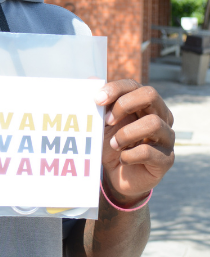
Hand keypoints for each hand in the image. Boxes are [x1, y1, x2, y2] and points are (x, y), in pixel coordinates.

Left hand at [96, 80, 175, 205]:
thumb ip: (98, 103)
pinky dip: (129, 155)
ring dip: (125, 134)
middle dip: (124, 105)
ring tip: (113, 144)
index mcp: (144, 104)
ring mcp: (166, 137)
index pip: (134, 85)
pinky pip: (149, 152)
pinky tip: (123, 158)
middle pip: (150, 94)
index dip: (115, 89)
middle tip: (107, 121)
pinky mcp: (166, 159)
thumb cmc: (111, 144)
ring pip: (153, 123)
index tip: (97, 100)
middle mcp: (160, 116)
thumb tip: (90, 80)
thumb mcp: (101, 123)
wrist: (116, 176)